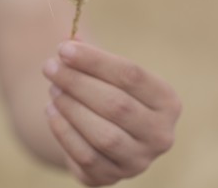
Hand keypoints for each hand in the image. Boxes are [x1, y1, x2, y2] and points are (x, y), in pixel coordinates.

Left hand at [43, 40, 180, 185]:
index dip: (95, 60)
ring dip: (71, 108)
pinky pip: (86, 156)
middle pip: (117, 105)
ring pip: (103, 135)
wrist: (101, 132)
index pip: (131, 75)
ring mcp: (138, 161)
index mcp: (167, 101)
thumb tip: (70, 41)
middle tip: (50, 67)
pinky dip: (64, 131)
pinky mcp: (111, 178)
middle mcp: (160, 135)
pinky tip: (51, 110)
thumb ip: (89, 56)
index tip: (64, 48)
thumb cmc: (107, 92)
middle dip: (78, 82)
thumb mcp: (105, 73)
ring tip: (52, 88)